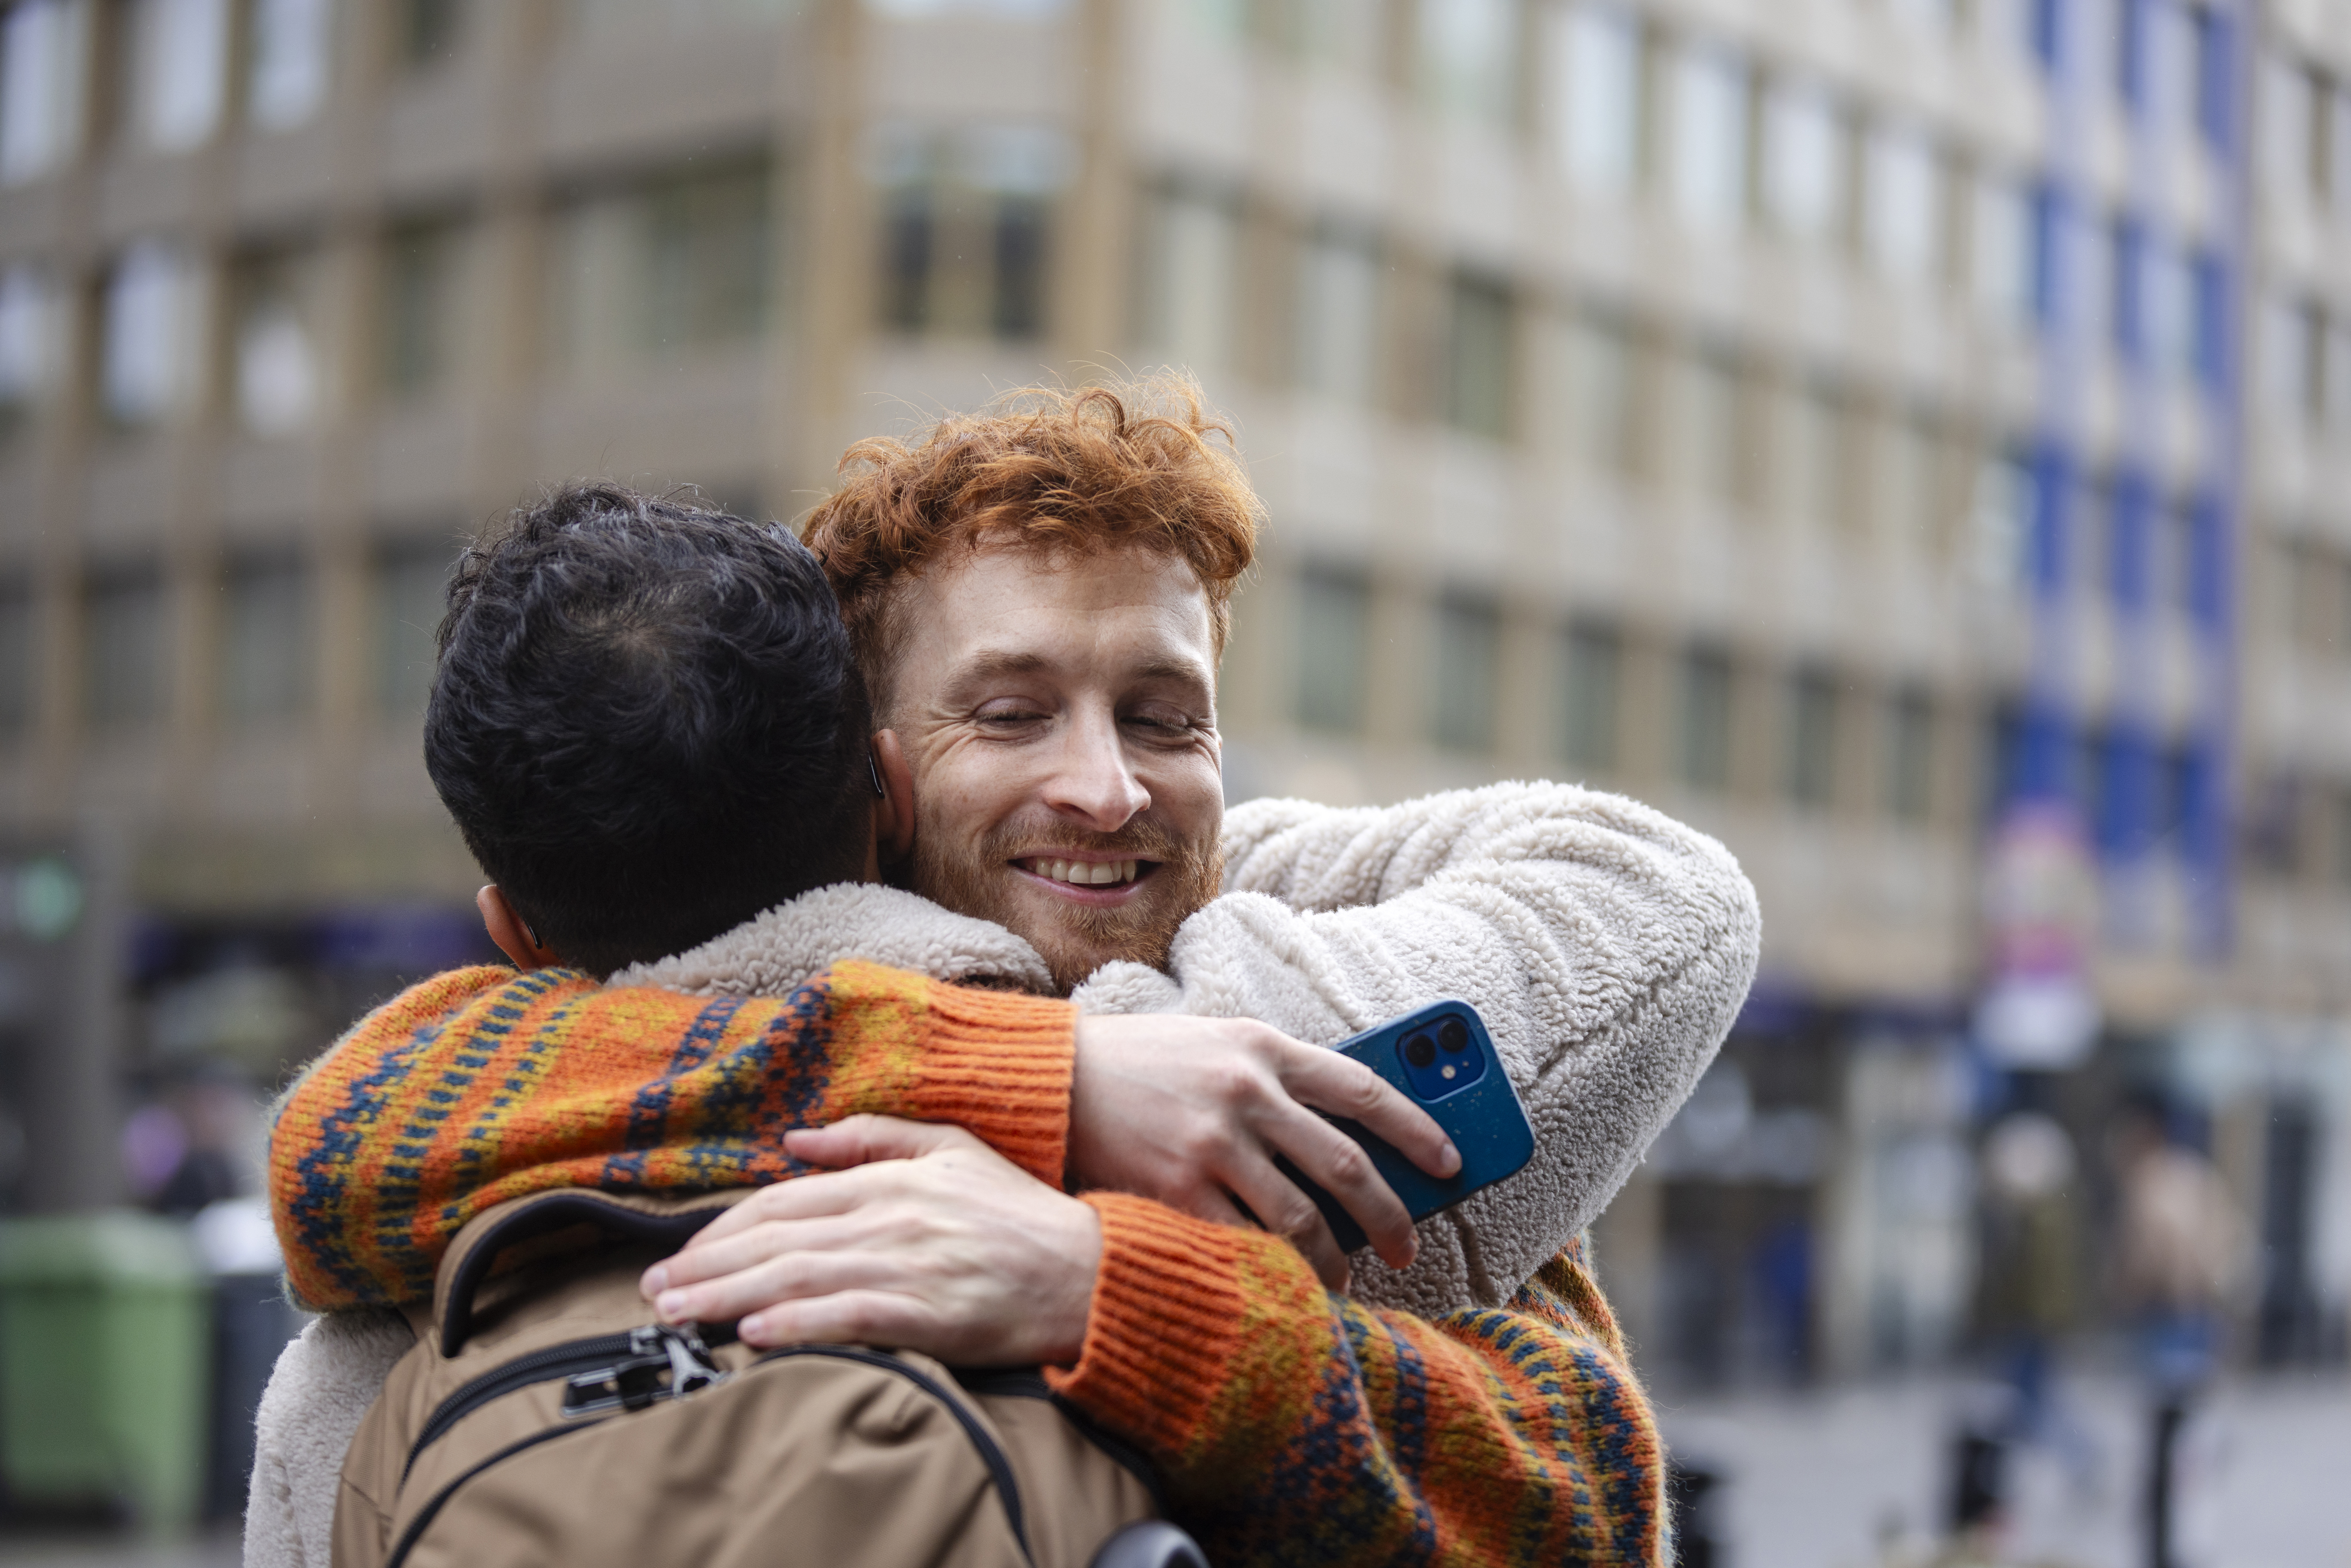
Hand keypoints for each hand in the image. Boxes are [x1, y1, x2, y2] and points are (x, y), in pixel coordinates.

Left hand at [640, 1116, 1100, 1364]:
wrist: (1088, 1272)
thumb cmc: (1019, 1215)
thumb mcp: (952, 1150)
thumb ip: (875, 1137)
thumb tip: (798, 1136)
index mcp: (892, 1180)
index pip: (787, 1199)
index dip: (725, 1226)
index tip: (679, 1252)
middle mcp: (892, 1219)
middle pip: (779, 1239)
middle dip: (706, 1265)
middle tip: (652, 1291)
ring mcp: (910, 1267)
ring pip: (800, 1277)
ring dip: (730, 1297)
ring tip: (678, 1314)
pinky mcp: (930, 1314)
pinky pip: (851, 1317)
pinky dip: (799, 1325)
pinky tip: (755, 1335)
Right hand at [1069, 1014, 1460, 1291]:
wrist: (1056, 1077)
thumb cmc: (1146, 1061)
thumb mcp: (1220, 1042)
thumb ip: (1278, 1075)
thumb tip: (1350, 1130)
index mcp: (1263, 1047)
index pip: (1365, 1090)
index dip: (1418, 1130)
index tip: (1450, 1165)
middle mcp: (1246, 1092)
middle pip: (1346, 1165)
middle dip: (1390, 1216)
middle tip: (1407, 1247)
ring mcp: (1211, 1144)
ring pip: (1301, 1219)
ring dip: (1334, 1260)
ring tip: (1345, 1279)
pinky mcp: (1176, 1189)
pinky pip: (1243, 1244)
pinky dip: (1272, 1271)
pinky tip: (1283, 1283)